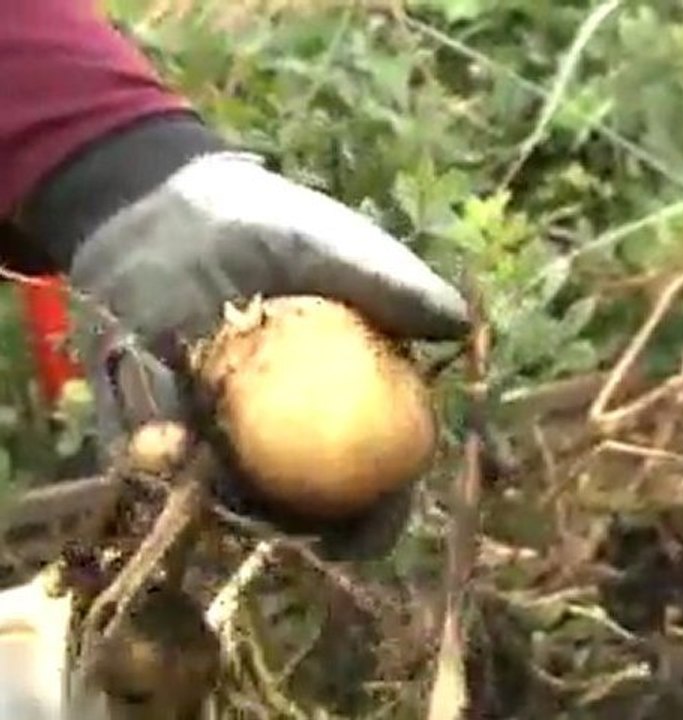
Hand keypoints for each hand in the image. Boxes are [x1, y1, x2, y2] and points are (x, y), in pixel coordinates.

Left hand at [69, 151, 467, 556]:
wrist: (168, 203)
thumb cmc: (268, 225)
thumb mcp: (334, 247)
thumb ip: (393, 284)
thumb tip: (462, 324)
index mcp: (340, 394)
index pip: (373, 467)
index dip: (378, 512)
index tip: (370, 534)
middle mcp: (283, 424)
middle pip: (304, 500)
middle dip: (306, 532)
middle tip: (300, 542)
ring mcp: (217, 426)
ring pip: (230, 490)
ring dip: (229, 504)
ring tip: (228, 496)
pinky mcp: (150, 414)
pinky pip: (156, 447)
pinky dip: (157, 452)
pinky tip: (159, 444)